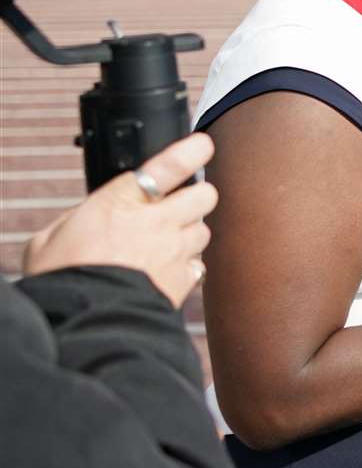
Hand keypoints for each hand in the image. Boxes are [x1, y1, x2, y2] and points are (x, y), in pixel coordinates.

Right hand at [23, 133, 217, 307]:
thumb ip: (79, 219)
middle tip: (181, 204)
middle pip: (204, 195)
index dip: (192, 151)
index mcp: (120, 201)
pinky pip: (198, 265)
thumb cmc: (60, 277)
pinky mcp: (182, 280)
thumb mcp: (52, 237)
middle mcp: (155, 221)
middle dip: (197, 196)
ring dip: (190, 233)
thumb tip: (92, 217)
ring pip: (203, 229)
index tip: (202, 145)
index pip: (170, 164)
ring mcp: (173, 250)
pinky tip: (168, 272)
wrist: (81, 322)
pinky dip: (187, 267)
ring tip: (166, 244)